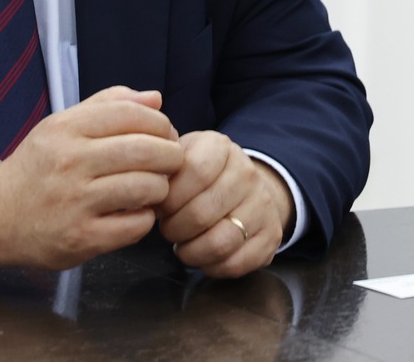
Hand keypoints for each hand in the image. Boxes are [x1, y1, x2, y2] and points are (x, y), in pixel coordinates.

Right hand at [0, 85, 186, 270]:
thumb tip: (155, 99)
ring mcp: (74, 203)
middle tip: (170, 161)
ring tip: (153, 187)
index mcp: (66, 129)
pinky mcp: (80, 239)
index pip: (132, 115)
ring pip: (146, 187)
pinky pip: (136, 225)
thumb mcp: (62, 125)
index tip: (166, 134)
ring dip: (160, 187)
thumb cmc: (38, 167)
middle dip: (170, 155)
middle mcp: (69, 163)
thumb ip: (108, 105)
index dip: (160, 123)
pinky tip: (136, 212)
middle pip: (147, 151)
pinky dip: (145, 218)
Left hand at [154, 131, 293, 277]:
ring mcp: (263, 205)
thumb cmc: (198, 178)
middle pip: (202, 213)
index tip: (161, 207)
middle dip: (175, 229)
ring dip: (191, 252)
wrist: (245, 188)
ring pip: (220, 242)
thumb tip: (142, 191)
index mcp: (220, 147)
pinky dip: (211, 266)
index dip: (170, 198)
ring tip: (183, 245)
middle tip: (169, 229)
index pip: (195, 172)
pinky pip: (235, 263)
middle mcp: (247, 173)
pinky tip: (203, 255)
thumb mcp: (180, 159)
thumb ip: (160, 170)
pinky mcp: (271, 236)